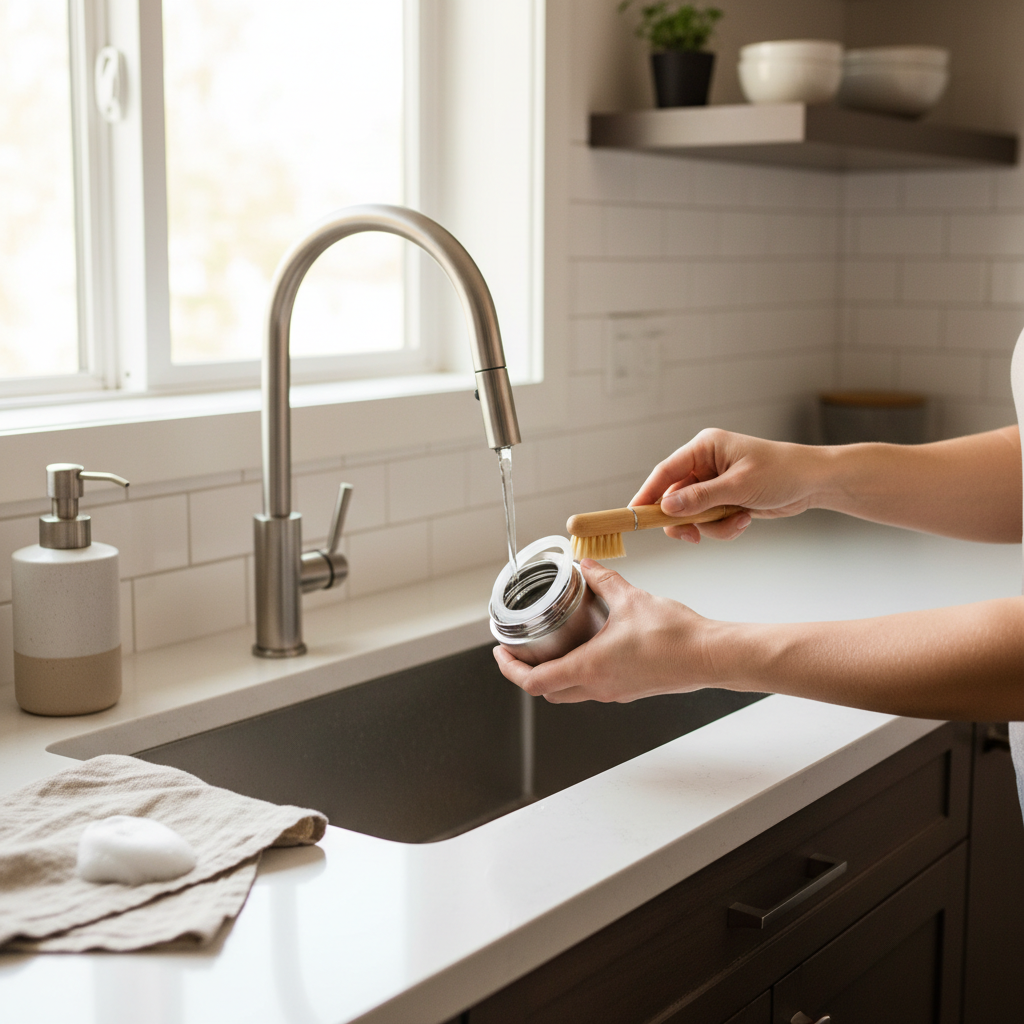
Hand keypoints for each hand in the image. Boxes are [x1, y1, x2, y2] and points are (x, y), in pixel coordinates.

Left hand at [492, 559, 717, 702]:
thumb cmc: (676, 636)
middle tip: (521, 650)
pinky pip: (594, 687)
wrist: (710, 656)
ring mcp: (615, 692)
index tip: (501, 652)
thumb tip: (587, 565)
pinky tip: (588, 647)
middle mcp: (598, 687)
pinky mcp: (630, 690)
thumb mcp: (631, 598)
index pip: (533, 681)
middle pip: (547, 692)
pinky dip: (580, 672)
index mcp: (589, 668)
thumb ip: (603, 580)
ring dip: (554, 674)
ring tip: (551, 646)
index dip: (509, 669)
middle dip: (527, 673)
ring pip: (571, 692)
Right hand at [630, 428, 824, 542]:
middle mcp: (705, 464)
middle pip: (674, 498)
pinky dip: (723, 527)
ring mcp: (714, 483)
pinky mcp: (723, 499)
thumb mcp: (738, 486)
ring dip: (712, 525)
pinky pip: (709, 520)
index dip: (648, 493)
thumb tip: (666, 507)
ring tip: (737, 521)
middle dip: (686, 519)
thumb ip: (700, 498)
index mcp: (704, 448)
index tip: (635, 514)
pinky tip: (744, 520)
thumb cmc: (781, 472)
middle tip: (692, 536)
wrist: (813, 482)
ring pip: (692, 514)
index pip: (665, 471)